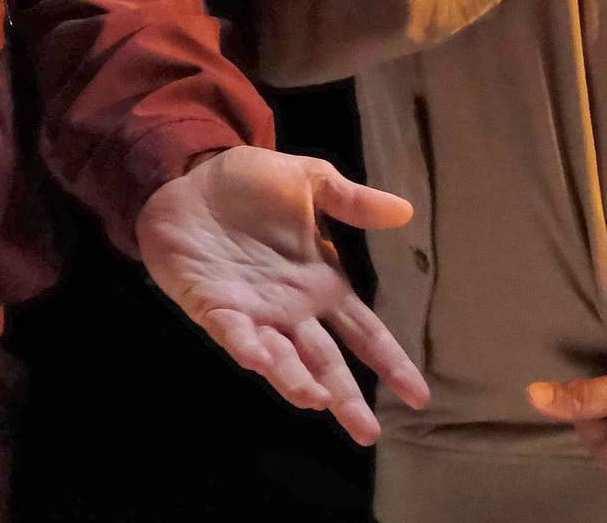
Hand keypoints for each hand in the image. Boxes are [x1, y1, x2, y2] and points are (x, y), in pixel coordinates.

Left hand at [139, 145, 431, 444]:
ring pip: (281, 357)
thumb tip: (405, 212)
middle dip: (345, 397)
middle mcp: (291, 310)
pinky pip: (232, 333)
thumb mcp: (309, 182)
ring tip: (316, 401)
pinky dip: (246, 347)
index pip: (364, 331)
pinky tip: (260, 360)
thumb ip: (352, 201)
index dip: (390, 362)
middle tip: (367, 433)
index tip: (418, 397)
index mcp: (320, 284)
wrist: (188, 174)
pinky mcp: (213, 306)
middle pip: (326, 362)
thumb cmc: (249, 184)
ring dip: (296, 380)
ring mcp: (253, 313)